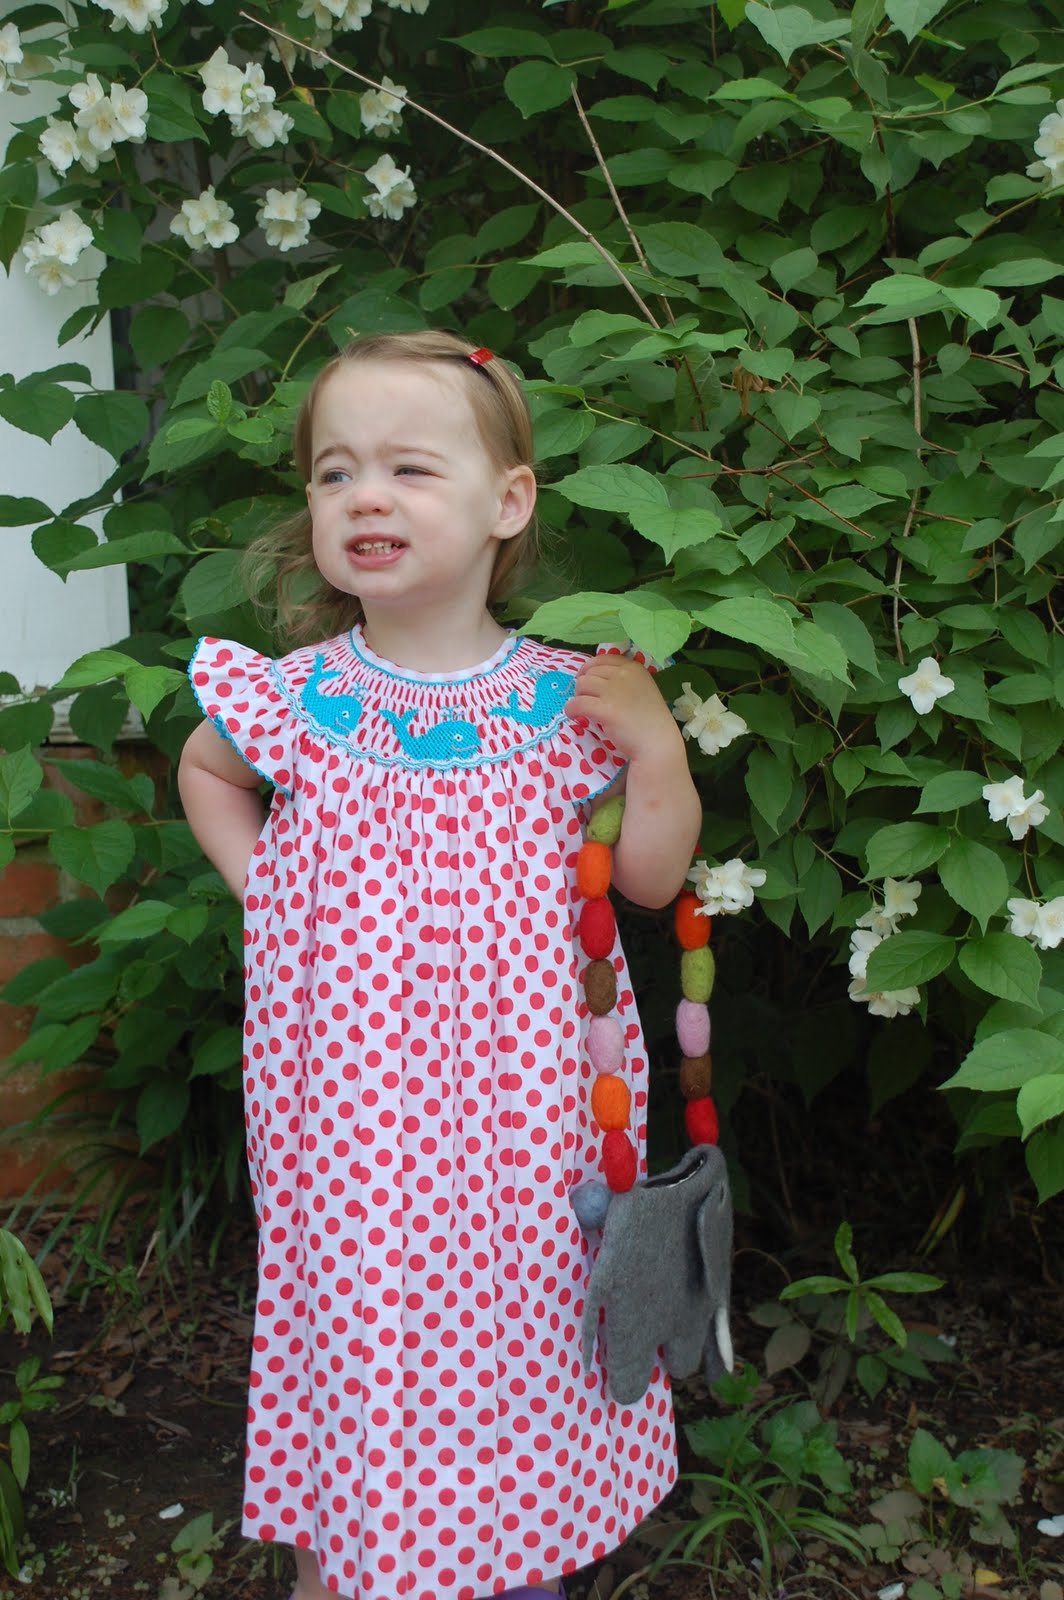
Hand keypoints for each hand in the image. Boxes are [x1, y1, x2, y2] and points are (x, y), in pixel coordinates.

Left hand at [566, 655, 683, 765]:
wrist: (657, 743)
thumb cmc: (650, 720)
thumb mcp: (642, 688)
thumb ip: (623, 679)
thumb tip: (593, 677)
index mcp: (634, 668)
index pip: (602, 659)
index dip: (589, 669)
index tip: (586, 680)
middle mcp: (624, 675)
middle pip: (589, 673)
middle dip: (584, 686)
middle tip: (587, 700)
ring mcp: (614, 691)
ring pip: (581, 685)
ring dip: (578, 697)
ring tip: (582, 709)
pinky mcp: (605, 709)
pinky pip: (577, 703)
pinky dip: (571, 709)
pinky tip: (574, 716)